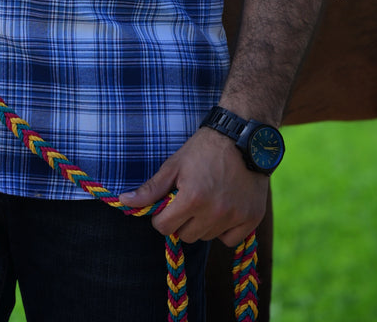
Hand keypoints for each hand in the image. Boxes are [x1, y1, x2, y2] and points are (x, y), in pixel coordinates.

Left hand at [120, 128, 267, 245]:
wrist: (243, 137)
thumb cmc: (204, 148)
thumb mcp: (174, 165)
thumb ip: (151, 189)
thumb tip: (125, 202)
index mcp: (192, 199)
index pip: (164, 227)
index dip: (162, 216)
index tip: (169, 202)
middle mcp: (214, 212)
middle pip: (185, 236)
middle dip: (182, 220)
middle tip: (189, 198)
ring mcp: (235, 217)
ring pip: (206, 238)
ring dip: (202, 224)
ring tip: (208, 198)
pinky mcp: (251, 219)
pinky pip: (229, 240)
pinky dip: (224, 229)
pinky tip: (224, 208)